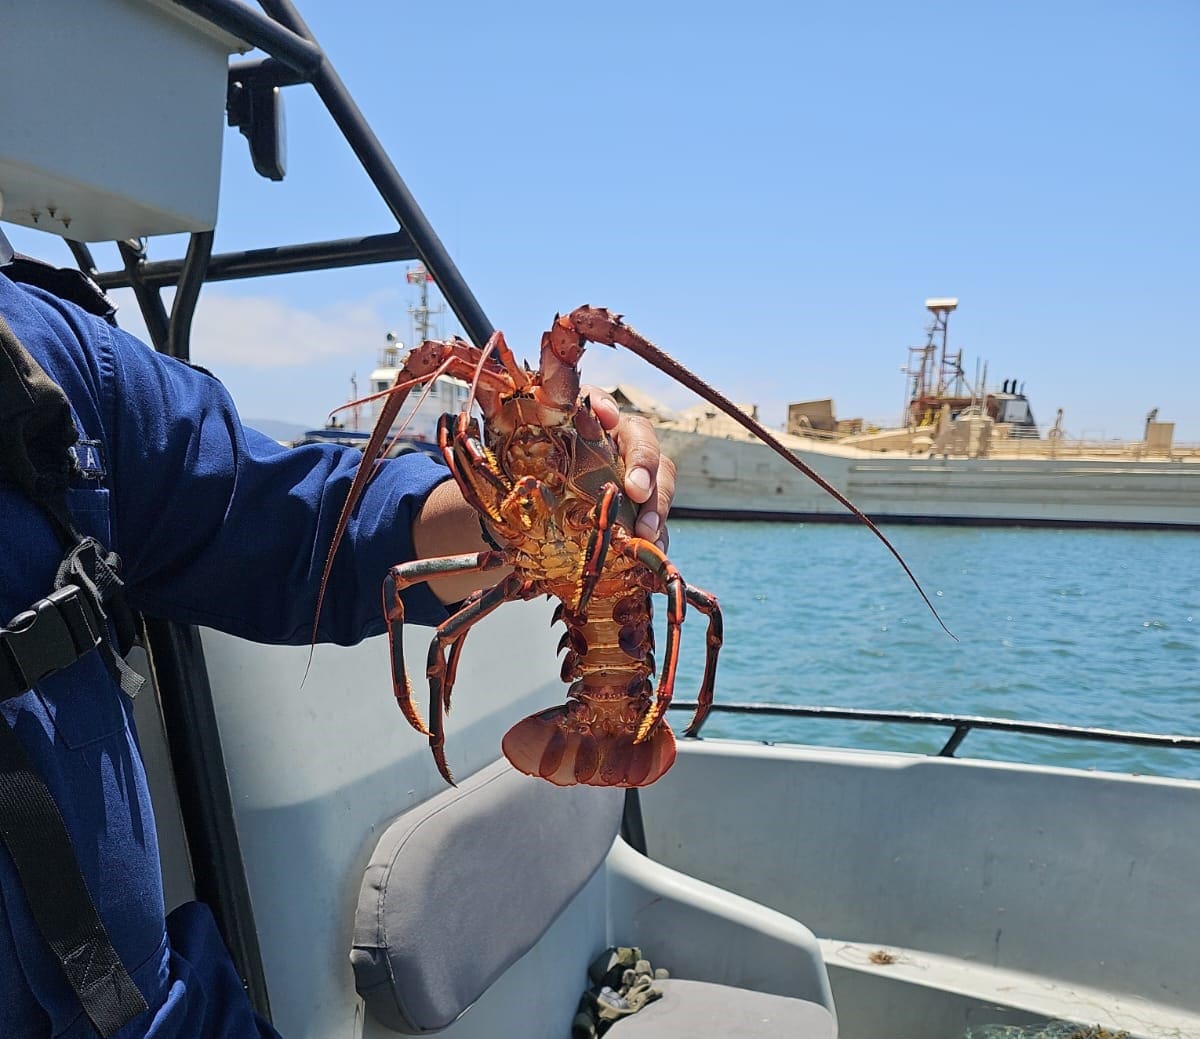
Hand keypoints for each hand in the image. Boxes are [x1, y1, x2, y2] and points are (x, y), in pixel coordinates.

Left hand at [413, 388, 675, 603]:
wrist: (526, 528)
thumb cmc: (516, 484)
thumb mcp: (498, 460)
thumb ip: (486, 433)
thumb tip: (451, 402)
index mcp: (578, 422)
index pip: (599, 402)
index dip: (605, 407)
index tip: (602, 416)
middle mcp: (611, 443)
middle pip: (641, 438)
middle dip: (643, 462)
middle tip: (635, 491)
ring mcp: (631, 477)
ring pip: (659, 476)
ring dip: (657, 503)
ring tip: (646, 533)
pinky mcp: (640, 510)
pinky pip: (657, 516)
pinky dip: (657, 533)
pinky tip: (650, 547)